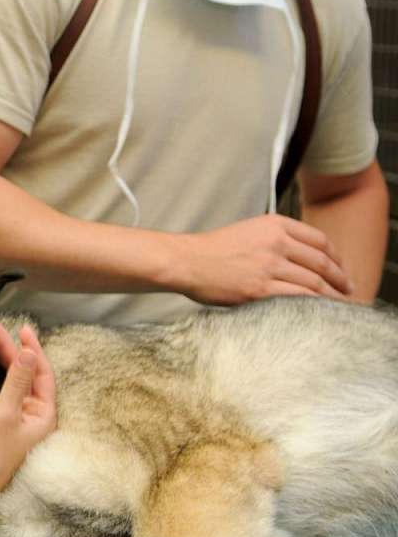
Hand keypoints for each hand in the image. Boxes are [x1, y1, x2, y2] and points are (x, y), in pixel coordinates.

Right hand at [0, 317, 56, 514]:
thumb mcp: (5, 414)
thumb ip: (16, 381)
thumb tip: (28, 352)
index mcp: (44, 415)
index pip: (43, 373)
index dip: (32, 349)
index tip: (21, 329)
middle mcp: (34, 416)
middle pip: (26, 373)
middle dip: (11, 349)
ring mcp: (19, 419)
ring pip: (15, 380)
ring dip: (4, 358)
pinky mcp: (2, 423)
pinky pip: (5, 390)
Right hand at [176, 215, 353, 304]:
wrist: (187, 261)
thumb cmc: (213, 250)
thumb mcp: (248, 230)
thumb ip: (275, 238)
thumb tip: (300, 257)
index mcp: (275, 225)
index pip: (319, 240)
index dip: (337, 257)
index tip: (342, 269)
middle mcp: (276, 242)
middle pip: (322, 262)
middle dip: (341, 278)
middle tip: (349, 289)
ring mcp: (269, 266)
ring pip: (314, 282)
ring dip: (331, 295)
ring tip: (340, 304)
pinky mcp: (260, 289)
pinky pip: (298, 298)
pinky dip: (314, 305)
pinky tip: (320, 311)